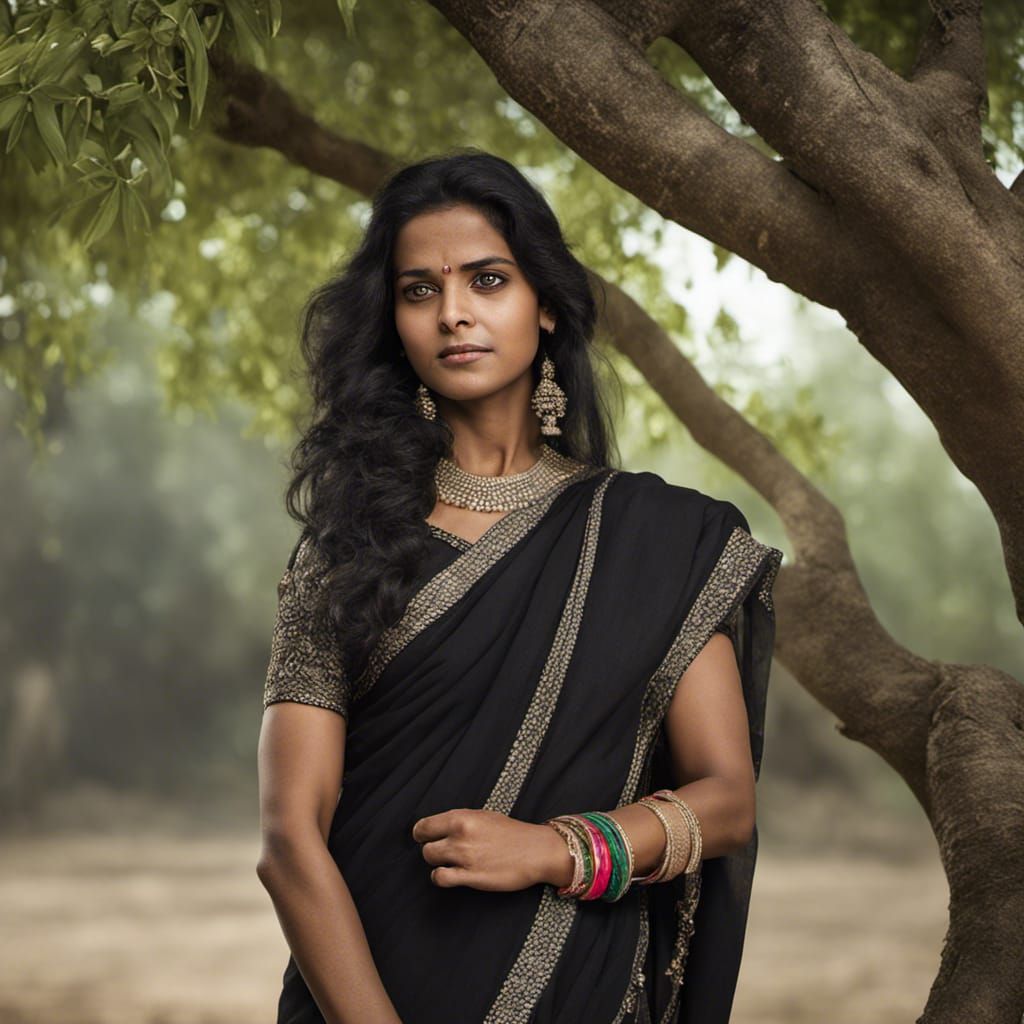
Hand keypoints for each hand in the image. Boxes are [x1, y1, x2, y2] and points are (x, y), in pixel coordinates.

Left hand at [411, 808, 568, 891]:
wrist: (536, 850)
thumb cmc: (512, 832)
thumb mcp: (483, 816)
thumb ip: (460, 821)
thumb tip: (439, 828)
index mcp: (462, 817)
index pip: (424, 826)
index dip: (422, 833)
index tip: (425, 837)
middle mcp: (460, 835)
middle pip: (425, 846)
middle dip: (431, 849)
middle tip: (442, 851)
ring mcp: (465, 857)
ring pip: (431, 859)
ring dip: (437, 862)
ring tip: (448, 862)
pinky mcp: (471, 877)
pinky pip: (440, 878)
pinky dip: (440, 877)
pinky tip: (449, 875)